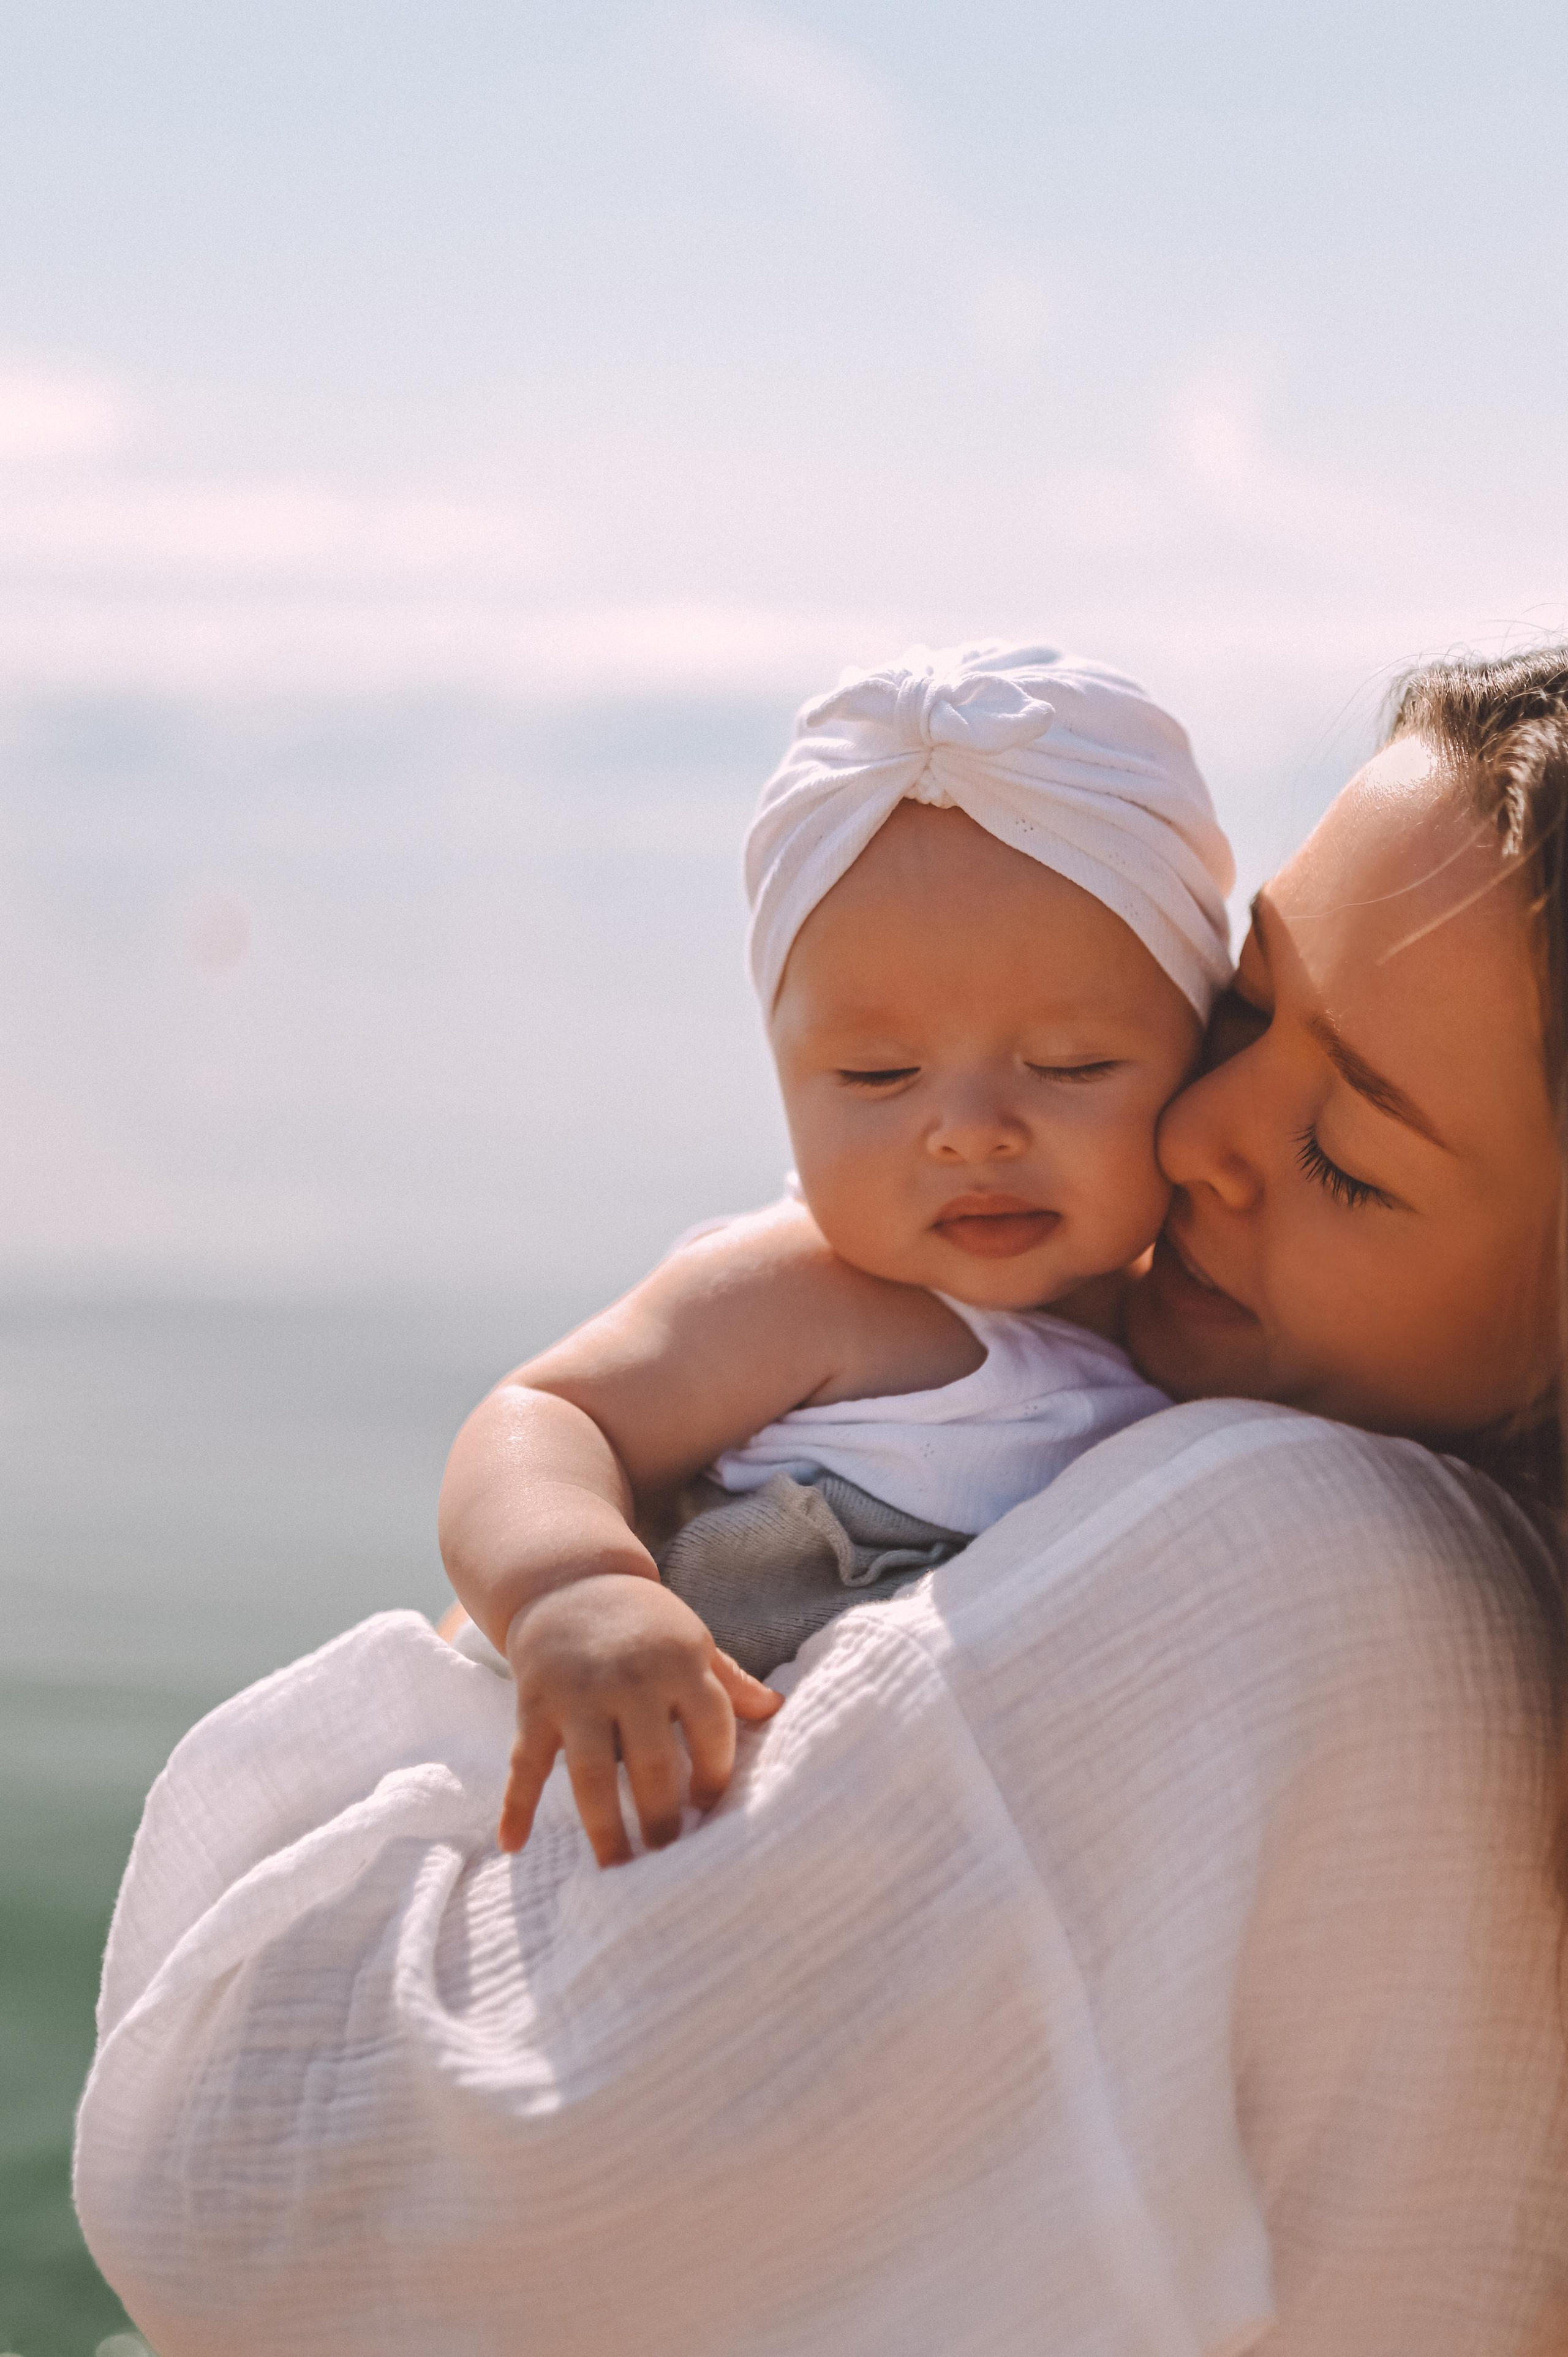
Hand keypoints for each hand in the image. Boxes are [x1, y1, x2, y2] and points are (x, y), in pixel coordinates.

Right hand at [498, 1573, 781, 1865]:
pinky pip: (525, 1762)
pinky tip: (514, 1844)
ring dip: (604, 1829)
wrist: (568, 1581)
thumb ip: (730, 1680)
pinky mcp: (534, 1704)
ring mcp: (578, 1693)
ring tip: (618, 1871)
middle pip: (653, 1763)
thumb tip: (779, 1710)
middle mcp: (631, 1678)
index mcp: (679, 1662)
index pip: (712, 1727)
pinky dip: (516, 1805)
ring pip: (590, 1774)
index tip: (709, 1809)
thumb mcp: (693, 1640)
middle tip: (668, 1860)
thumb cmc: (644, 1622)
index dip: (716, 1774)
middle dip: (662, 1819)